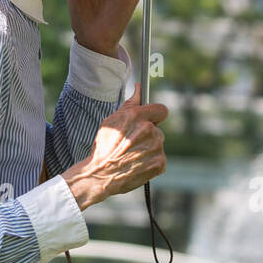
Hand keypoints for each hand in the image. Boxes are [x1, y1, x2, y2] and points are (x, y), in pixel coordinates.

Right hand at [61, 83, 167, 210]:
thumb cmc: (104, 147)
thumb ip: (130, 103)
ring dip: (148, 148)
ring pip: (157, 144)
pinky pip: (159, 158)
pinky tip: (136, 164)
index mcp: (137, 116)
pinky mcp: (160, 163)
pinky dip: (150, 161)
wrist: (100, 174)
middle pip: (157, 129)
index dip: (156, 114)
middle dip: (147, 134)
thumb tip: (139, 88)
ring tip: (131, 155)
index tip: (151, 119)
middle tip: (131, 143)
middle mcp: (149, 130)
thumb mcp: (112, 120)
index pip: (161, 109)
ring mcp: (156, 148)